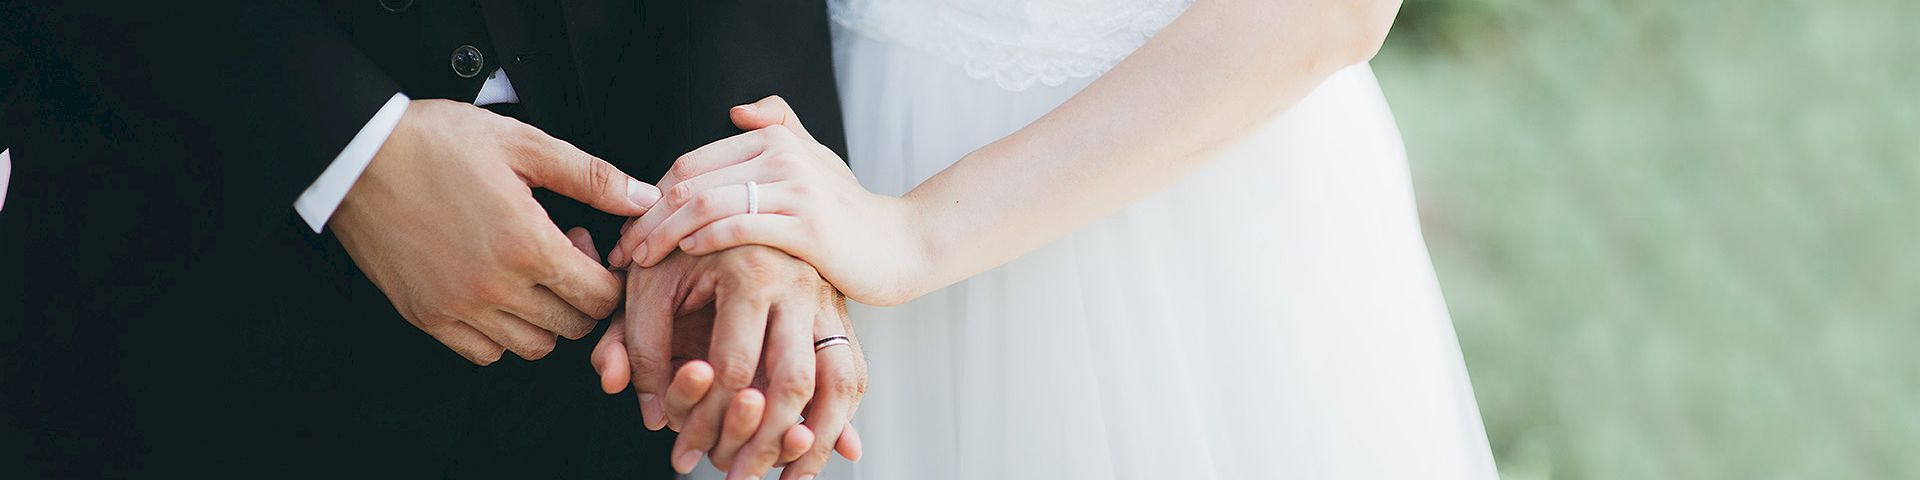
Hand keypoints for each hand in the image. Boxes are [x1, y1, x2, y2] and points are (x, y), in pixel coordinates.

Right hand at [330, 99, 661, 364]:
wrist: (357, 156)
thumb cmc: (438, 142)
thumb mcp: (525, 144)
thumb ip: (592, 177)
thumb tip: (645, 199)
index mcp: (527, 245)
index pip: (601, 297)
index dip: (607, 274)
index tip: (584, 243)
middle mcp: (496, 288)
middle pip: (573, 326)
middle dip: (580, 295)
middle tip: (557, 253)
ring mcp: (458, 308)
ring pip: (532, 347)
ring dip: (544, 317)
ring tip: (527, 272)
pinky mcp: (427, 317)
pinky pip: (485, 353)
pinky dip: (501, 334)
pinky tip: (496, 292)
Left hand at [592, 245, 866, 477]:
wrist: (734, 200)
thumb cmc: (682, 247)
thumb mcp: (647, 286)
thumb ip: (636, 345)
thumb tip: (651, 413)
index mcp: (751, 271)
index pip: (733, 367)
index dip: (702, 416)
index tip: (680, 444)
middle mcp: (801, 285)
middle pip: (795, 383)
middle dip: (763, 443)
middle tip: (735, 479)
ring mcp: (829, 299)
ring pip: (841, 383)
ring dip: (815, 440)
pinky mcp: (842, 314)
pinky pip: (855, 374)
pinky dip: (844, 419)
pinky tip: (824, 452)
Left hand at [606, 96, 931, 305]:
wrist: (901, 246)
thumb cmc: (850, 212)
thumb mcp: (816, 161)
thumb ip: (780, 129)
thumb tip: (738, 111)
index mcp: (775, 139)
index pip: (691, 162)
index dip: (651, 195)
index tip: (631, 228)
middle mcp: (782, 156)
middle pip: (689, 181)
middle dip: (646, 217)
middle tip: (622, 251)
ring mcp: (796, 190)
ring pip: (705, 203)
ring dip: (663, 233)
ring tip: (641, 260)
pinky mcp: (808, 228)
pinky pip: (739, 227)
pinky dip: (703, 239)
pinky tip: (685, 255)